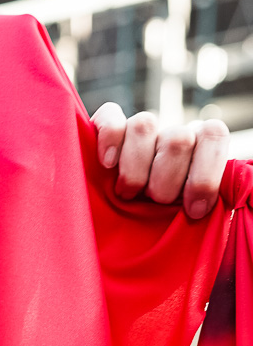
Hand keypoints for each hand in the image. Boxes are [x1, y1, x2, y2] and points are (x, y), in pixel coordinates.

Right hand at [92, 104, 228, 218]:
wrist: (124, 228)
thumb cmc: (167, 226)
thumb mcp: (198, 217)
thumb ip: (223, 197)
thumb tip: (248, 188)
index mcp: (201, 148)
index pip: (213, 135)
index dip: (205, 175)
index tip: (194, 210)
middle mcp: (172, 135)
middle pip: (177, 139)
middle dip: (165, 183)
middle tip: (156, 204)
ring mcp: (139, 132)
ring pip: (144, 125)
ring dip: (135, 170)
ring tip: (129, 195)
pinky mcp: (107, 129)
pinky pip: (110, 117)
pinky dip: (109, 139)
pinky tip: (107, 165)